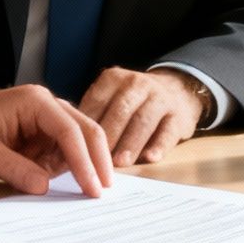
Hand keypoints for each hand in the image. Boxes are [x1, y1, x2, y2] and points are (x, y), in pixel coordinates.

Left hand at [0, 84, 114, 195]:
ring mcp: (44, 122)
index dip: (84, 160)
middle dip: (96, 161)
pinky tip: (68, 185)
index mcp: (33, 101)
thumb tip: (44, 187)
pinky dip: (68, 171)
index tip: (93, 188)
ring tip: (86, 193)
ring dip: (82, 167)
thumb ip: (12, 168)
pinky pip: (62, 155)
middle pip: (83, 131)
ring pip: (77, 144)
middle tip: (104, 191)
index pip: (68, 130)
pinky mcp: (40, 138)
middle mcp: (45, 107)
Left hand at [79, 67, 205, 167]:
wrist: (177, 88)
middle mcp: (137, 84)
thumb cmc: (132, 102)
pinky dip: (159, 145)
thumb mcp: (111, 98)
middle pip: (120, 111)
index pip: (96, 102)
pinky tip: (150, 158)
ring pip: (143, 120)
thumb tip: (65, 147)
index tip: (73, 149)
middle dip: (108, 136)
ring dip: (130, 143)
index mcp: (113, 79)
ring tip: (119, 163)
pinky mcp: (179, 115)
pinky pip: (168, 131)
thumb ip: (91, 117)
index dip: (84, 127)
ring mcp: (160, 98)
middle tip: (95, 159)